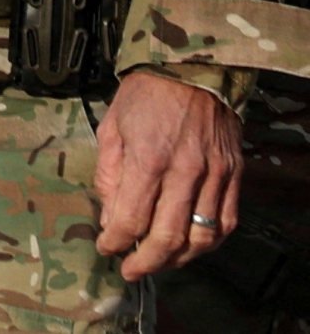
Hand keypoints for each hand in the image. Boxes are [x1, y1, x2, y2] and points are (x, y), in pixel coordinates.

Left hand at [97, 68, 242, 278]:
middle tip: (130, 271)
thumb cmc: (145, 96)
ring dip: (178, 259)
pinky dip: (209, 243)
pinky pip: (228, 222)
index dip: (116, 241)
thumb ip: (109, 175)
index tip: (106, 249)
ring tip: (158, 263)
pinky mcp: (235, 175)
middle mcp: (185, 171)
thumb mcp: (111, 127)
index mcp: (148, 157)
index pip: (132, 218)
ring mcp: (216, 175)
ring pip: (201, 237)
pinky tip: (191, 247)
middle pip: (168, 236)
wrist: (192, 69)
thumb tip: (111, 219)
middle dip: (145, 261)